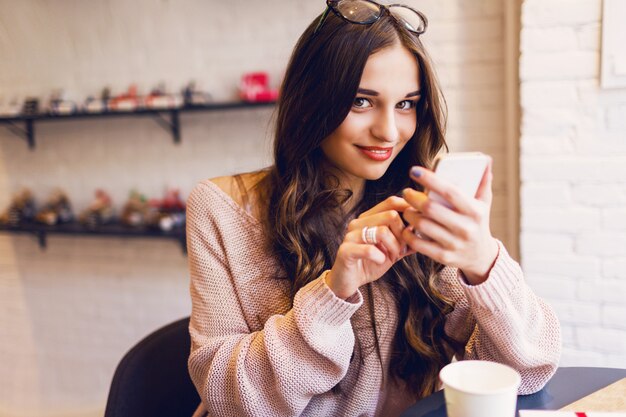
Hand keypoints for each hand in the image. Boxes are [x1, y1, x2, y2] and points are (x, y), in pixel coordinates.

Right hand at [326, 196, 415, 298]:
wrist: (348, 282)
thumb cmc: (369, 264)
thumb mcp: (391, 251)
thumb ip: (405, 240)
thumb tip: (422, 229)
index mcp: (369, 218)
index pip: (390, 202)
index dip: (406, 208)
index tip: (416, 223)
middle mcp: (359, 223)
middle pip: (390, 215)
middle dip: (402, 235)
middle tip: (401, 250)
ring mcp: (351, 236)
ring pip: (382, 232)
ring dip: (393, 247)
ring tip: (392, 257)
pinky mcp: (345, 250)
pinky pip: (370, 250)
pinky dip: (380, 257)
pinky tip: (380, 262)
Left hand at [401, 161, 498, 284]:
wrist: (481, 256)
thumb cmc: (478, 223)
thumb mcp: (483, 204)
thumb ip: (482, 183)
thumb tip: (485, 161)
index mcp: (475, 211)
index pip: (450, 192)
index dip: (430, 180)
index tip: (414, 170)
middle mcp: (466, 228)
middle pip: (431, 208)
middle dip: (413, 198)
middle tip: (406, 192)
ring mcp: (454, 244)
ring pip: (422, 225)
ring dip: (409, 214)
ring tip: (407, 209)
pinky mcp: (444, 257)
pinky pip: (419, 244)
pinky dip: (408, 234)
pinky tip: (406, 228)